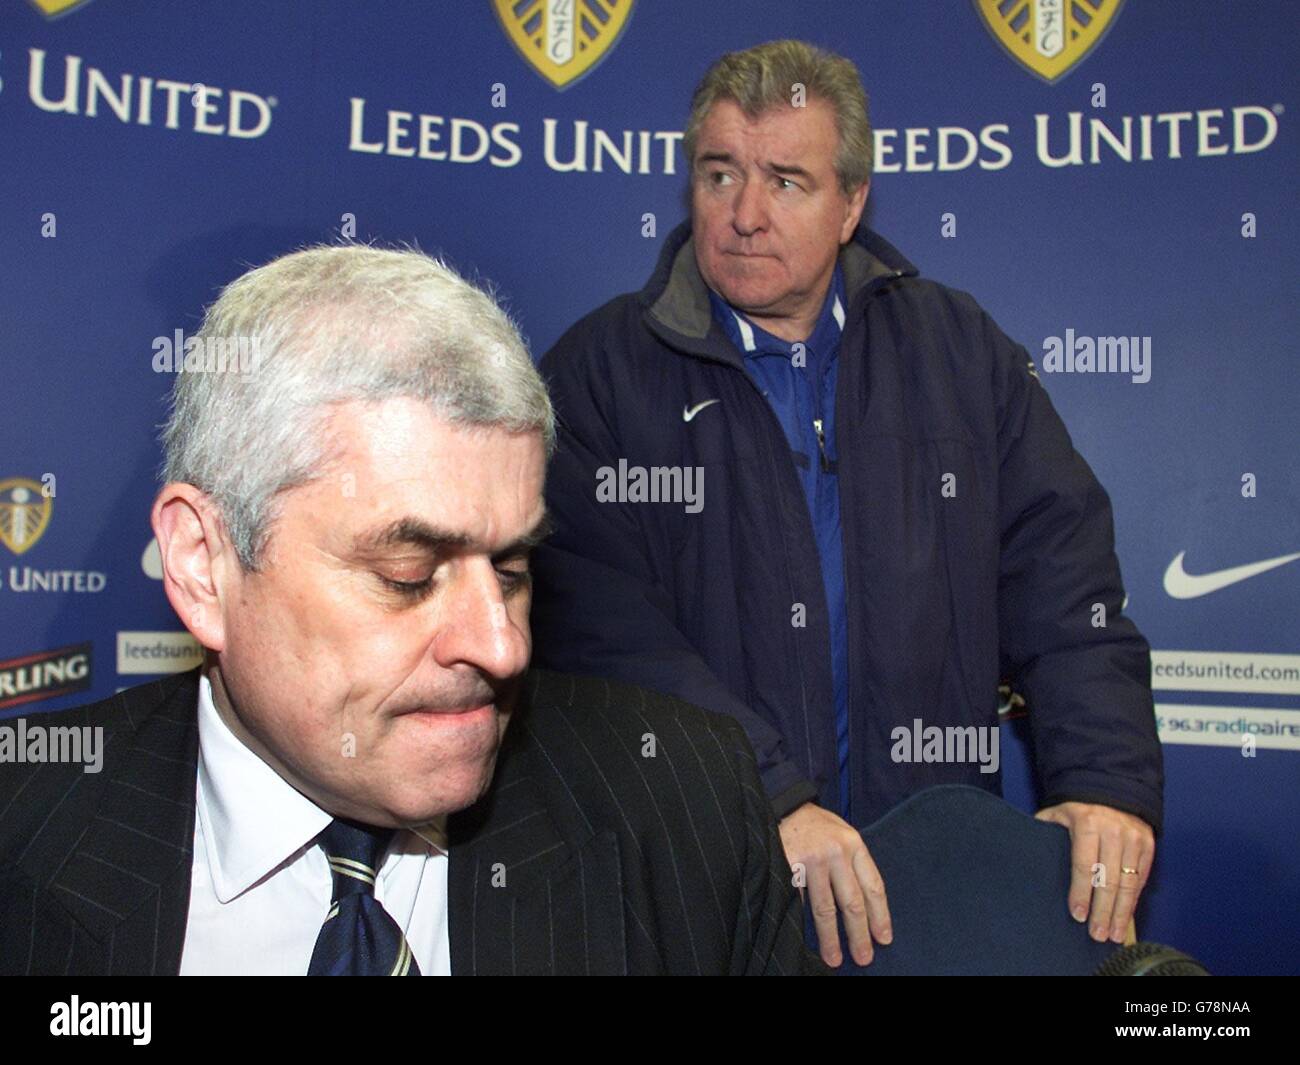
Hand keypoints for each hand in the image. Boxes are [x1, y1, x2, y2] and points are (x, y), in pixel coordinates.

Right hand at [778, 802, 891, 966]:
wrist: (784, 804)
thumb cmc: (817, 825)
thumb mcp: (842, 834)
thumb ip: (853, 863)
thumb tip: (865, 906)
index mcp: (854, 844)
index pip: (873, 887)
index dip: (880, 916)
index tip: (883, 939)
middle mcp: (836, 852)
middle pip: (852, 903)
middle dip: (859, 934)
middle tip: (864, 957)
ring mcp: (812, 860)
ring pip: (825, 908)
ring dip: (831, 938)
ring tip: (835, 959)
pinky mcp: (789, 866)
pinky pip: (800, 901)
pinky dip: (804, 922)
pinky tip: (808, 939)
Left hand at [1035, 801, 1154, 942]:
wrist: (1110, 786)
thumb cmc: (1076, 807)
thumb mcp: (1056, 813)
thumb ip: (1045, 832)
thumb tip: (1028, 856)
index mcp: (1087, 822)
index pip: (1084, 864)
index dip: (1081, 892)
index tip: (1078, 915)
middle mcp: (1114, 830)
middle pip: (1109, 879)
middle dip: (1103, 910)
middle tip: (1098, 934)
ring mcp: (1134, 837)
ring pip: (1129, 882)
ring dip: (1121, 912)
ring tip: (1114, 934)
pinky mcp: (1148, 843)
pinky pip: (1142, 877)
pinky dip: (1134, 899)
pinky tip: (1125, 915)